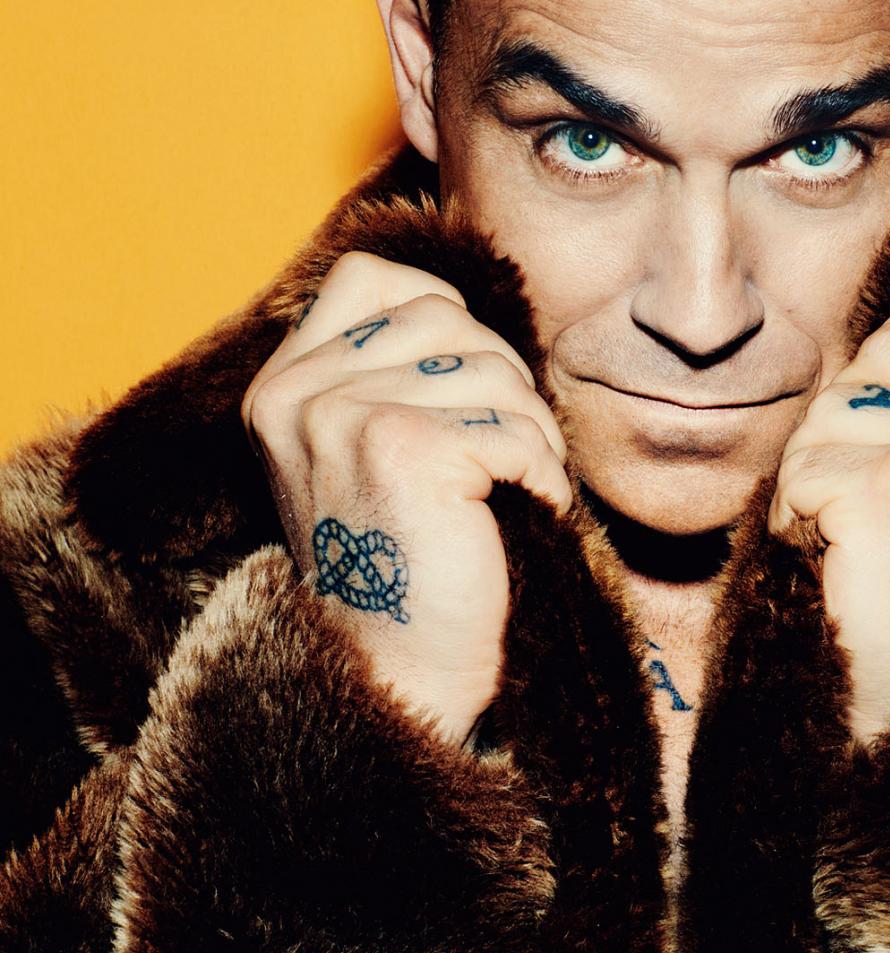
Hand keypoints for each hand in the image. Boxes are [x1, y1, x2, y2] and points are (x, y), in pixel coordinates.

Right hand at [242, 251, 571, 749]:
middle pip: (446, 315)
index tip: (461, 391)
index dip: (441, 313)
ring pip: (495, 371)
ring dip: (531, 434)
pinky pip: (519, 430)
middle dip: (500, 379)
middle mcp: (297, 394)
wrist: (398, 675)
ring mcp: (343, 416)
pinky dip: (545, 476)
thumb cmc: (407, 563)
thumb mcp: (369, 446)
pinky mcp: (405, 449)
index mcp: (280, 387)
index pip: (373, 277)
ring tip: (511, 491)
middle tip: (500, 455)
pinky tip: (523, 515)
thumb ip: (390, 368)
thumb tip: (468, 303)